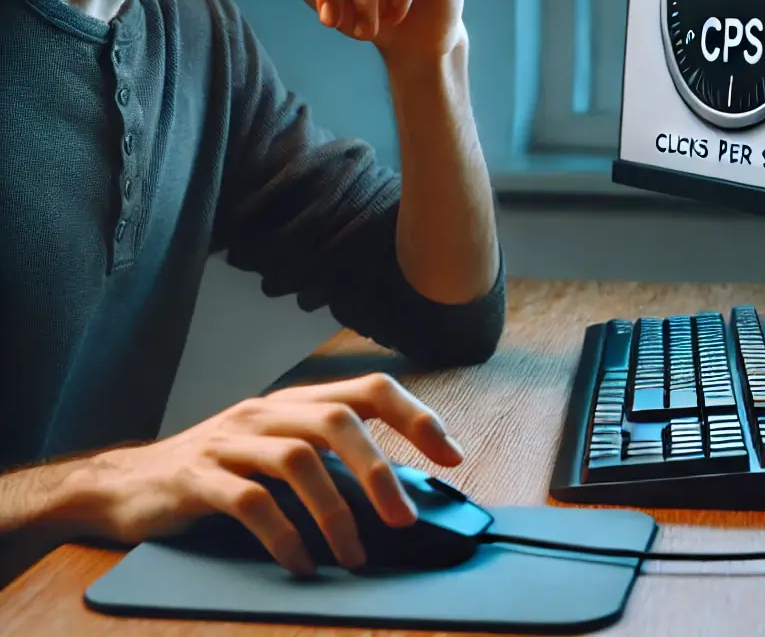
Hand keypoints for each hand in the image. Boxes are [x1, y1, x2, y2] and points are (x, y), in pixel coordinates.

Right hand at [69, 374, 463, 574]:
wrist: (124, 485)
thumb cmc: (216, 473)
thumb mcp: (273, 453)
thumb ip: (325, 460)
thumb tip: (395, 493)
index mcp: (293, 403)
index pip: (368, 389)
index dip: (415, 416)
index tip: (451, 455)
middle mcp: (266, 413)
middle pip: (337, 421)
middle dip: (378, 471)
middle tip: (403, 521)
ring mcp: (230, 442)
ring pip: (298, 461)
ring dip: (335, 513)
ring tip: (354, 556)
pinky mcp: (197, 480)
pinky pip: (250, 503)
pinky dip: (284, 535)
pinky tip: (301, 565)